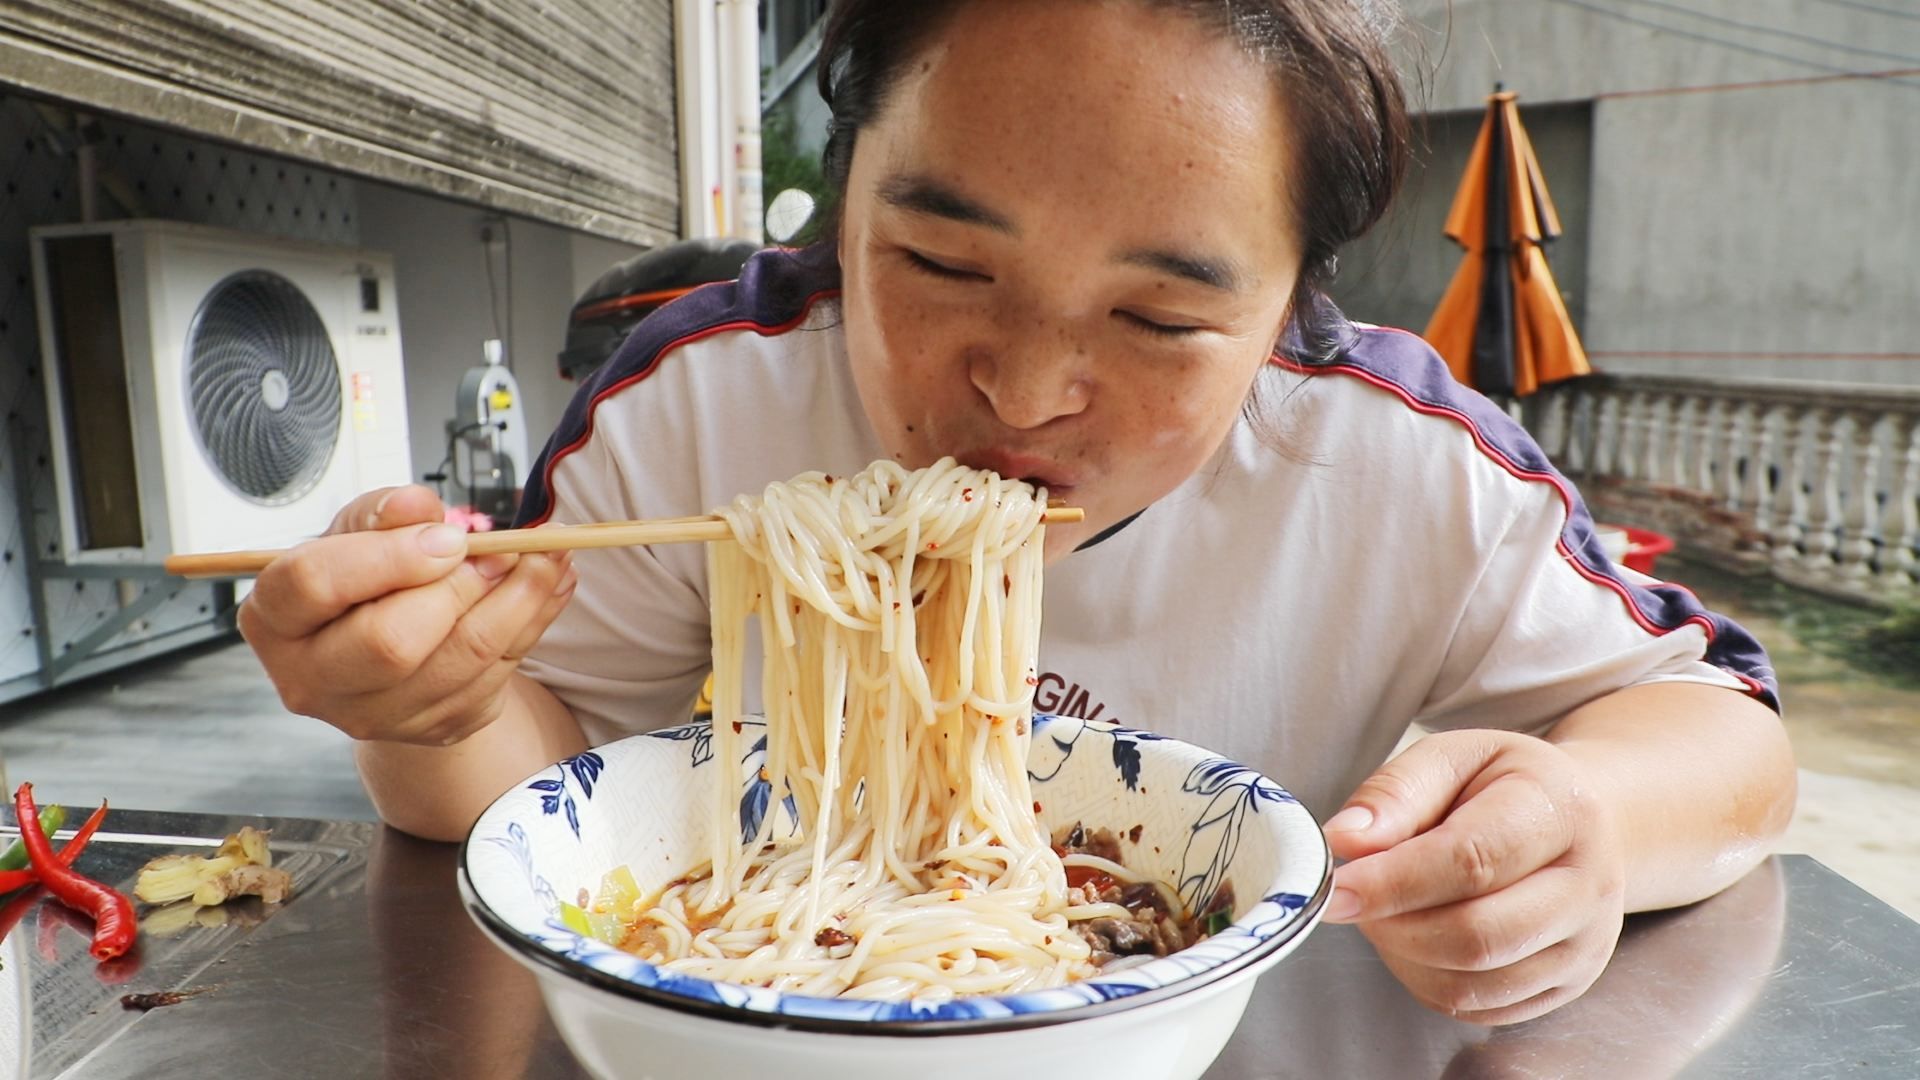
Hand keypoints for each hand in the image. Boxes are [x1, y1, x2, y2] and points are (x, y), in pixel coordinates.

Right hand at [238, 485, 576, 745]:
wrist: (391, 644)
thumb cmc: (363, 580)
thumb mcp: (359, 531)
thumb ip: (384, 514)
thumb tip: (419, 507)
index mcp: (275, 619)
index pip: (316, 584)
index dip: (389, 555)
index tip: (449, 535)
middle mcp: (313, 681)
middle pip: (391, 642)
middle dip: (461, 586)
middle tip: (506, 546)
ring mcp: (374, 717)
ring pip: (461, 661)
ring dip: (520, 600)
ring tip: (549, 555)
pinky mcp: (433, 729)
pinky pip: (497, 676)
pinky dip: (534, 623)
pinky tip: (549, 586)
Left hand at [1321, 729, 1627, 1025]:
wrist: (1581, 820)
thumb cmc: (1506, 785)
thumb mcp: (1452, 757)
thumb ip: (1395, 793)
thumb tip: (1344, 840)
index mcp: (1562, 811)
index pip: (1472, 861)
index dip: (1394, 881)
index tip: (1339, 888)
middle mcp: (1589, 885)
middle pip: (1476, 934)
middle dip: (1394, 925)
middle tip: (1356, 899)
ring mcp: (1584, 946)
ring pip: (1473, 983)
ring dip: (1404, 956)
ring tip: (1386, 912)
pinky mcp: (1567, 986)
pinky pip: (1478, 1008)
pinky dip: (1426, 981)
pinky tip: (1414, 939)